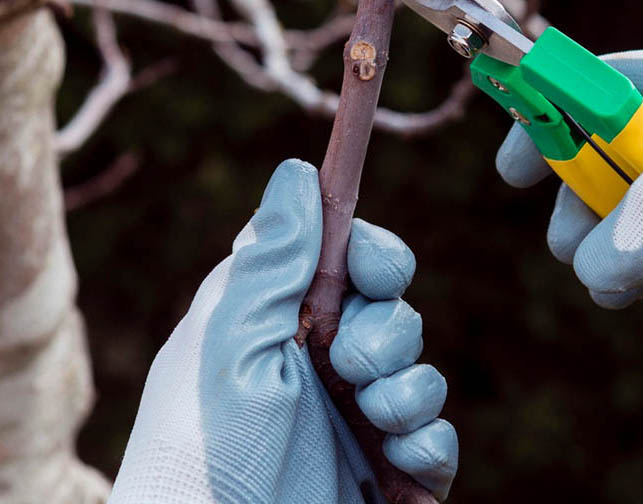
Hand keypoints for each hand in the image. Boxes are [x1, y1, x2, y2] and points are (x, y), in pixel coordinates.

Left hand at [108, 160, 456, 503]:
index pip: (346, 255)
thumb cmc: (205, 451)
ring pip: (419, 366)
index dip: (370, 253)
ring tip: (369, 417)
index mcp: (278, 319)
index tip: (370, 270)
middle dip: (385, 329)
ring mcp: (355, 416)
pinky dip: (427, 439)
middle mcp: (319, 360)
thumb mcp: (231, 341)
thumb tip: (297, 172)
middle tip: (348, 362)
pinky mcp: (388, 471)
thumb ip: (271, 258)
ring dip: (405, 387)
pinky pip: (437, 433)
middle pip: (391, 306)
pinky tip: (398, 457)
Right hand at [495, 37, 642, 308]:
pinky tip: (638, 291)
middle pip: (609, 157)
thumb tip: (590, 267)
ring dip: (610, 248)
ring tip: (602, 286)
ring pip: (641, 210)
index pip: (597, 87)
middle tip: (567, 247)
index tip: (512, 174)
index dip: (544, 121)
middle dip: (578, 203)